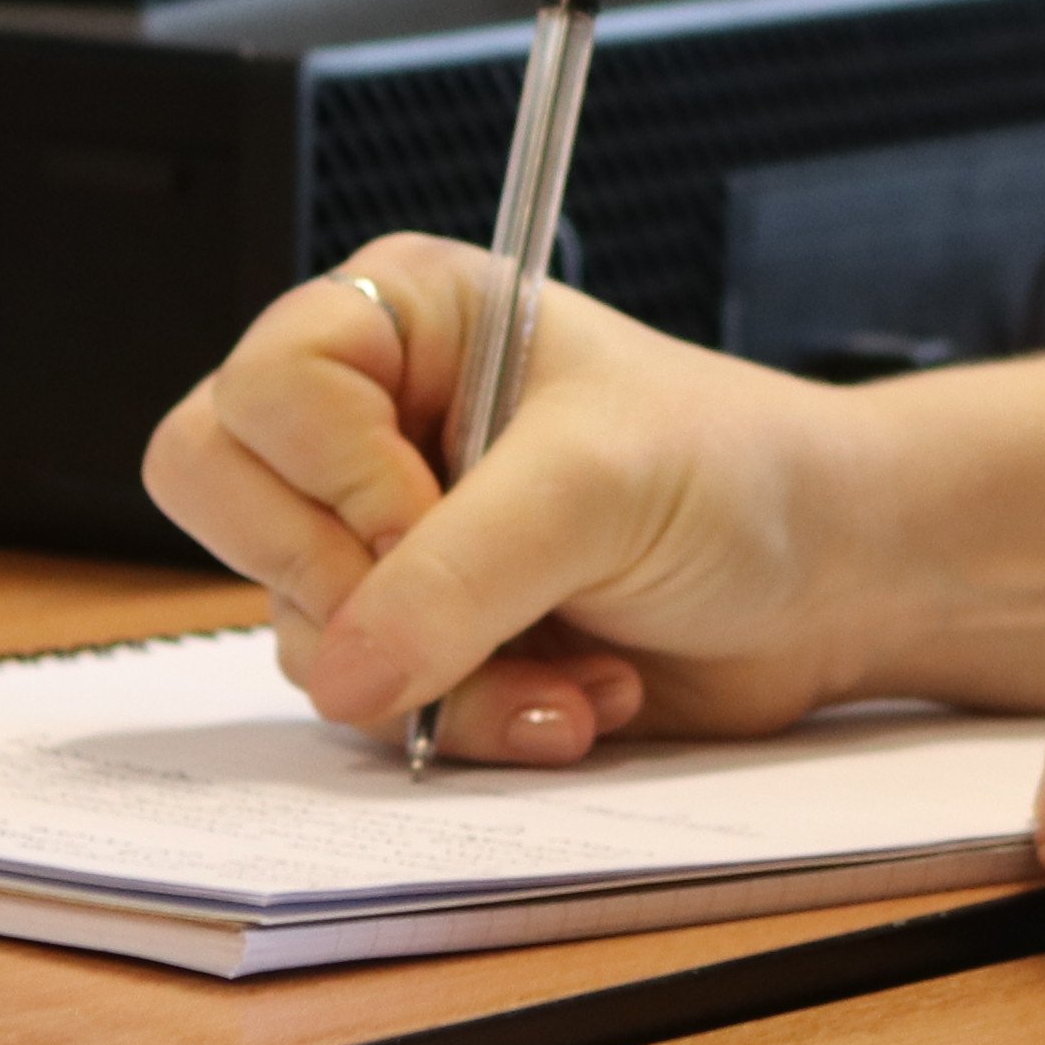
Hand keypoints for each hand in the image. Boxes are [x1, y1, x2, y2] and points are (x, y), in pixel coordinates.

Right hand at [138, 233, 868, 765]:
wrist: (824, 578)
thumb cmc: (733, 473)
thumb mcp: (597, 490)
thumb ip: (460, 571)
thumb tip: (344, 670)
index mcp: (401, 322)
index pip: (259, 395)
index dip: (331, 478)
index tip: (431, 518)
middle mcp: (368, 420)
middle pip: (221, 502)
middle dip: (346, 586)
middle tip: (461, 602)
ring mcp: (381, 537)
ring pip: (301, 631)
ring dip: (442, 677)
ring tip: (573, 660)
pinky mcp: (416, 637)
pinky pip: (366, 708)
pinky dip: (472, 722)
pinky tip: (575, 698)